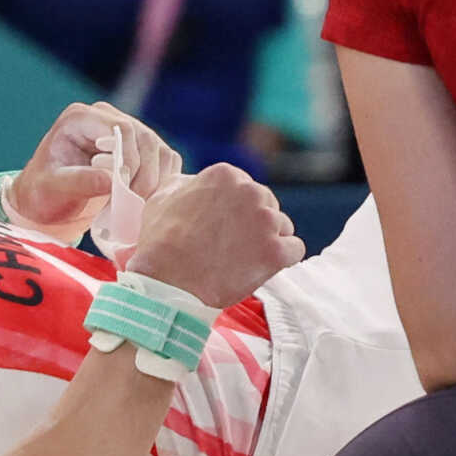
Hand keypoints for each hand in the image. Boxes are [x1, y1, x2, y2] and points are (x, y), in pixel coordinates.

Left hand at [9, 101, 180, 241]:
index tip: (122, 190)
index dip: (130, 159)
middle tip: (130, 206)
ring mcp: (127, 132)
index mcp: (81, 117)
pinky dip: (161, 184)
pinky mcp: (141, 150)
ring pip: (159, 151)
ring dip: (154, 182)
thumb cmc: (43, 191)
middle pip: (145, 139)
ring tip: (133, 208)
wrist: (47, 200)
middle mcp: (106, 118)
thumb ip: (78, 181)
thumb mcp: (52, 187)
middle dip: (143, 176)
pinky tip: (143, 203)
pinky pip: (165, 162)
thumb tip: (111, 181)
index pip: (122, 129)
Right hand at [125, 164, 303, 308]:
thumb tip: (193, 183)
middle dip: (255, 224)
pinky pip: (294, 249)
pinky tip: (262, 267)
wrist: (167, 280)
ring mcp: (266, 221)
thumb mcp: (164, 196)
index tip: (224, 228)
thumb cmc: (160, 241)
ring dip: (268, 241)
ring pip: (282, 227)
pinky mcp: (276, 250)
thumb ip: (187, 184)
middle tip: (233, 245)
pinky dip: (283, 259)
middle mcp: (250, 191)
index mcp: (226, 175)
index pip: (246, 189)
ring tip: (243, 258)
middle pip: (267, 206)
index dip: (236, 212)